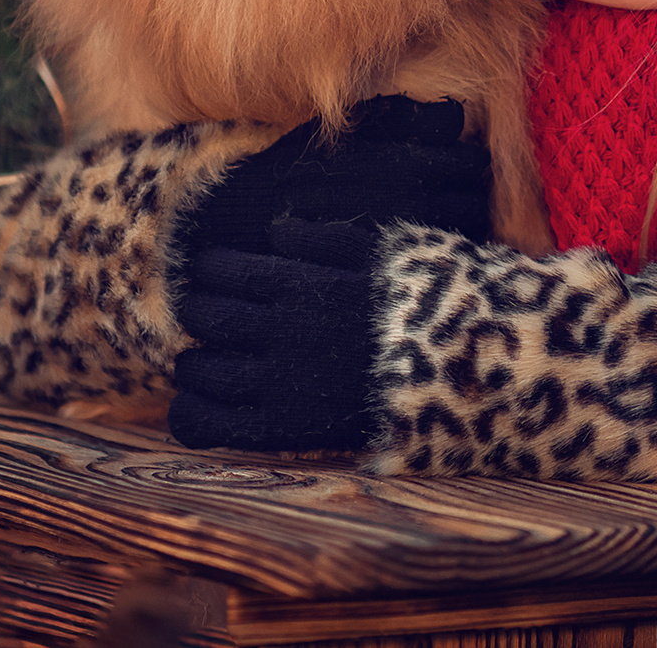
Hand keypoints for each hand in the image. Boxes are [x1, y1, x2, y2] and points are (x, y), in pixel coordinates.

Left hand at [167, 96, 492, 451]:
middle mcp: (279, 329)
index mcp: (298, 281)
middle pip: (204, 316)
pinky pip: (209, 425)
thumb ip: (320, 236)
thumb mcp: (382, 249)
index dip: (212, 271)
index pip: (218, 268)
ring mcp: (280, 381)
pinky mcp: (285, 430)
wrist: (466, 367)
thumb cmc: (429, 301)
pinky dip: (189, 417)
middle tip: (211, 320)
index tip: (220, 278)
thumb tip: (274, 228)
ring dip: (195, 364)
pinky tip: (193, 411)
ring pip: (200, 369)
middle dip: (202, 314)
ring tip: (206, 365)